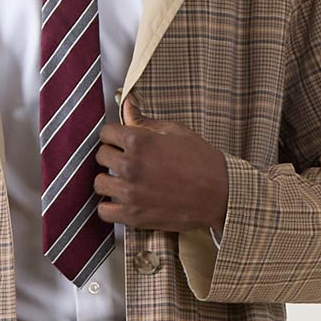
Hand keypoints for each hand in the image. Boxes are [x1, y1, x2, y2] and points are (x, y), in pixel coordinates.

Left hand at [93, 93, 229, 233]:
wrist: (220, 194)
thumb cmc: (202, 162)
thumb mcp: (175, 131)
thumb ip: (145, 121)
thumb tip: (128, 104)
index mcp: (139, 141)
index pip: (106, 133)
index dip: (114, 136)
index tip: (120, 141)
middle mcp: (130, 166)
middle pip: (101, 157)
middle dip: (111, 156)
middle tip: (125, 160)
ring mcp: (130, 192)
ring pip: (99, 184)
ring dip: (108, 181)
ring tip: (122, 181)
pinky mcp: (134, 216)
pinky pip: (104, 212)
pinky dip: (110, 207)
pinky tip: (121, 201)